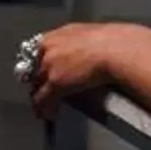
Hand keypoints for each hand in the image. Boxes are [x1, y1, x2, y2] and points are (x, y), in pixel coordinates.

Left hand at [25, 20, 150, 118]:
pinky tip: (50, 115)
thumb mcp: (94, 35)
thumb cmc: (115, 42)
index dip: (40, 63)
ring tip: (45, 106)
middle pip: (34, 67)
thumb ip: (83, 44)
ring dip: (40, 96)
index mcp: (60, 34)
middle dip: (38, 80)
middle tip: (43, 91)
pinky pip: (41, 100)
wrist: (117, 50)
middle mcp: (50, 47)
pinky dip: (44, 109)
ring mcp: (50, 65)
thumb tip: (89, 53)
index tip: (42, 70)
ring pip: (35, 84)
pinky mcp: (55, 83)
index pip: (39, 49)